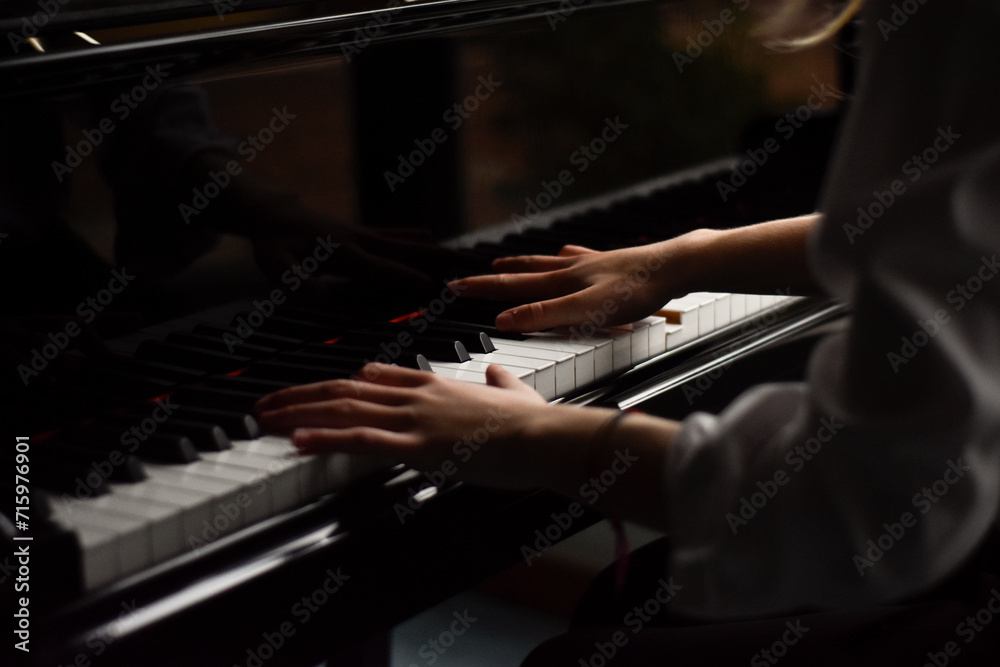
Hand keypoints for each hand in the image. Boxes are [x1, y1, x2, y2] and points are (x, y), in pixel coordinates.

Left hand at [256, 363, 552, 488]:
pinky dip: (326, 438)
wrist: (545, 438)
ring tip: (267, 419)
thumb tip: (496, 372)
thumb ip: (500, 382)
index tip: (318, 387)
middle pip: (347, 390)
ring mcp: (416, 418)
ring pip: (346, 409)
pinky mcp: (419, 446)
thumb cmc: (533, 422)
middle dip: (302, 396)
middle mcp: (418, 395)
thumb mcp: (515, 393)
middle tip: (268, 404)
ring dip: (300, 413)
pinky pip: (362, 439)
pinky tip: (299, 440)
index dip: (342, 383)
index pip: (379, 377)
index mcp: (437, 384)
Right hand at [448, 240, 690, 332]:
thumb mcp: (586, 310)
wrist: (676, 266)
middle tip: (473, 275)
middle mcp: (572, 269)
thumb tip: (504, 320)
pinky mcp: (612, 264)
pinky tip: (568, 255)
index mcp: (561, 282)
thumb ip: (545, 316)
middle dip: (496, 275)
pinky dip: (565, 258)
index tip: (454, 287)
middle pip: (525, 271)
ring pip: (548, 263)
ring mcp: (592, 264)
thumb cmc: (636, 290)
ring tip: (509, 261)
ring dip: (524, 264)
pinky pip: (578, 259)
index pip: (511, 286)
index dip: (481, 288)